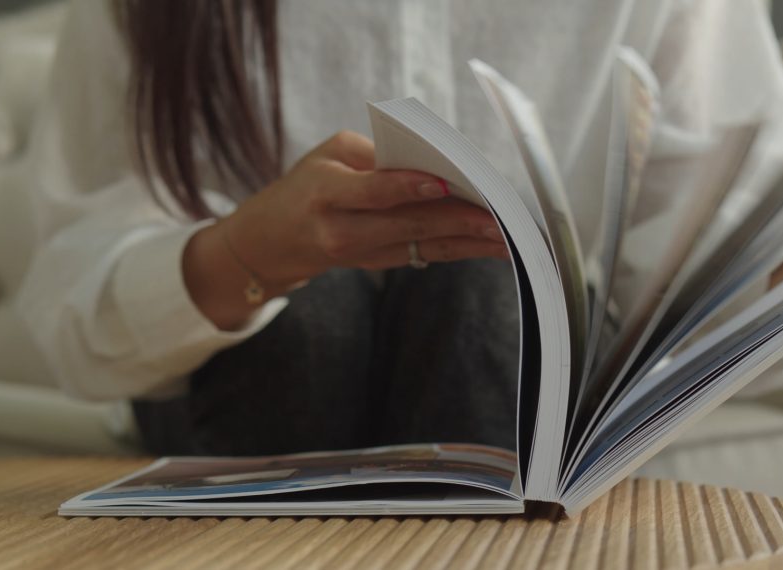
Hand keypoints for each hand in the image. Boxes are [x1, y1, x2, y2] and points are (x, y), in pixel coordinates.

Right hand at [183, 130, 506, 329]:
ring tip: (508, 237)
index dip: (408, 187)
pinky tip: (493, 246)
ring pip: (424, 245)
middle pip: (407, 224)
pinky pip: (427, 254)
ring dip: (470, 242)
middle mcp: (342, 230)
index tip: (444, 184)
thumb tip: (431, 163)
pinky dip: (462, 249)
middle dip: (458, 220)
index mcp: (325, 193)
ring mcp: (363, 253)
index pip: (372, 191)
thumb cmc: (307, 186)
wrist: (274, 242)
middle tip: (498, 217)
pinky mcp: (381, 263)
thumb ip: (374, 156)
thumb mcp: (327, 157)